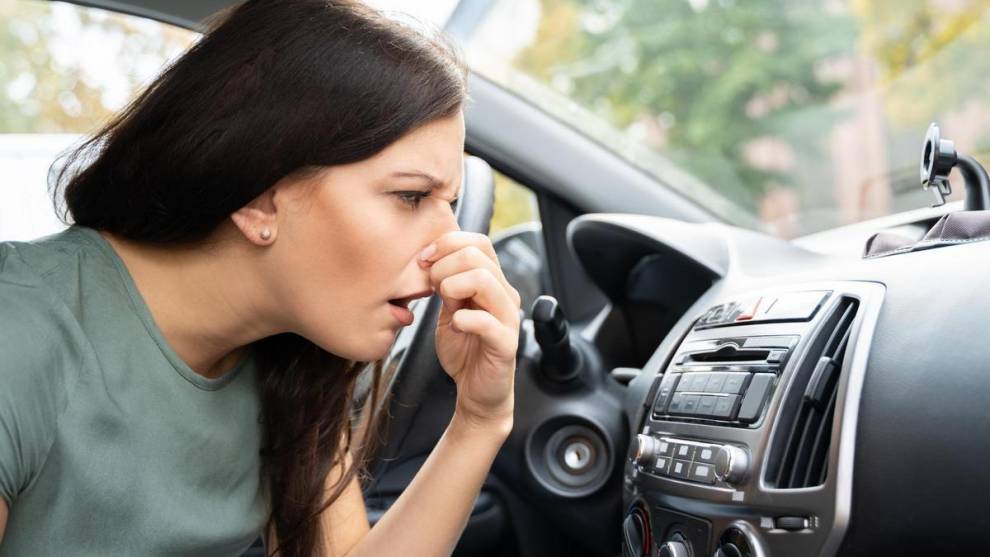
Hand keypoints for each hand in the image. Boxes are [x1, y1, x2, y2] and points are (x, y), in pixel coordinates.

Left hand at [419, 231, 521, 430]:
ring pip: (484, 280)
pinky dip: (464, 320)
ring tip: (445, 305)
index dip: (448, 243)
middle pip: (478, 255)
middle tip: (431, 286)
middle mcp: (505, 295)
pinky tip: (456, 326)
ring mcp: (508, 318)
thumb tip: (430, 260)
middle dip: (444, 265)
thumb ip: (446, 285)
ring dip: (453, 286)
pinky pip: (487, 321)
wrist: (476, 391)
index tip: (424, 259)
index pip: (479, 242)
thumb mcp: (449, 310)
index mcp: (492, 282)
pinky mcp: (506, 344)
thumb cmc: (464, 349)